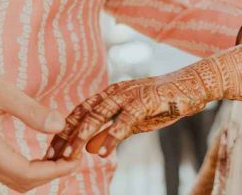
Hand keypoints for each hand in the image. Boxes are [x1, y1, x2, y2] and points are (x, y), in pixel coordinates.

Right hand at [0, 64, 79, 191]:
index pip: (25, 172)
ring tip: (62, 156)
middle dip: (50, 174)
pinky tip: (43, 155)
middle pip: (22, 182)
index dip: (53, 171)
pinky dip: (28, 169)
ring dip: (40, 174)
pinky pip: (7, 172)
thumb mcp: (4, 91)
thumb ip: (31, 111)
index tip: (74, 159)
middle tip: (73, 158)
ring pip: (14, 181)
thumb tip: (59, 125)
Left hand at [47, 66, 211, 160]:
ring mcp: (130, 94)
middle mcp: (116, 91)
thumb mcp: (133, 121)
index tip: (50, 151)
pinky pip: (125, 119)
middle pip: (84, 113)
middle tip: (52, 156)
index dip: (63, 131)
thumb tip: (90, 149)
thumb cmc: (162, 103)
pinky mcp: (146, 100)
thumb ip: (112, 132)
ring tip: (71, 154)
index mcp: (110, 94)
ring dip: (83, 135)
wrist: (192, 86)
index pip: (80, 113)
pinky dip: (112, 135)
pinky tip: (103, 152)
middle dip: (66, 135)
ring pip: (100, 114)